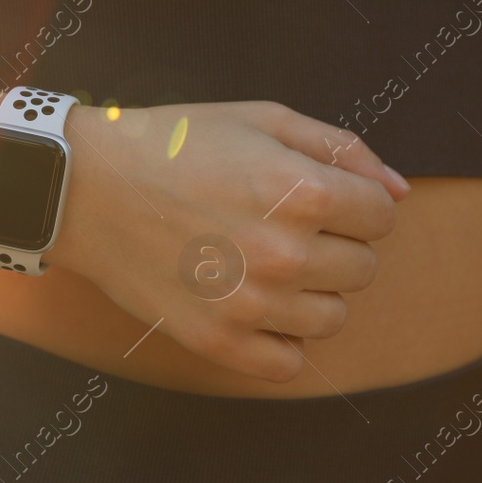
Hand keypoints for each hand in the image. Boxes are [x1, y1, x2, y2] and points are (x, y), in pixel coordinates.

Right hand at [48, 101, 408, 383]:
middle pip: (363, 267)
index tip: (310, 194)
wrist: (84, 186)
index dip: (352, 200)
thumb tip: (397, 193)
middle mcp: (285, 253)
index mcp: (303, 191)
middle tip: (278, 224)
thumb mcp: (261, 120)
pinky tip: (251, 304)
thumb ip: (341, 150)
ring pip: (333, 317)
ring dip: (310, 291)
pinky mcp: (217, 341)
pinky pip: (289, 363)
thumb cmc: (176, 144)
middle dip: (334, 243)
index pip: (382, 215)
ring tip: (260, 261)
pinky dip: (280, 339)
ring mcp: (251, 304)